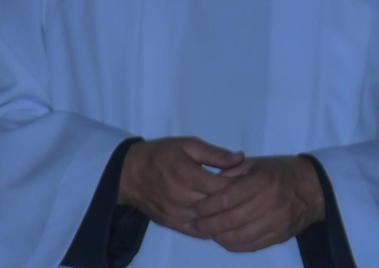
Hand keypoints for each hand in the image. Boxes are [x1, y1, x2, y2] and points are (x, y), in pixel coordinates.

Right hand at [119, 136, 245, 237]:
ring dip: (224, 217)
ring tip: (235, 209)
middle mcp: (181, 196)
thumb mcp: (186, 145)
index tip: (249, 183)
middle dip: (235, 202)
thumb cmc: (160, 155)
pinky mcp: (172, 224)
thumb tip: (241, 158)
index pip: (223, 188)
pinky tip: (218, 220)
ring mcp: (176, 213)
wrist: (129, 172)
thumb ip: (214, 153)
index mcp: (186, 174)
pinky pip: (199, 232)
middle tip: (245, 197)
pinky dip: (212, 228)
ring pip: (210, 222)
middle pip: (218, 206)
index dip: (240, 187)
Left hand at [191, 154, 324, 251]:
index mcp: (261, 181)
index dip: (207, 205)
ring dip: (219, 236)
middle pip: (232, 219)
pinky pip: (254, 244)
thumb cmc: (280, 171)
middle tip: (194, 223)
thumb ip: (230, 172)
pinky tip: (223, 239)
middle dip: (208, 223)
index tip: (193, 208)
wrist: (314, 188)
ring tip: (206, 232)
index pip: (227, 198)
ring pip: (241, 235)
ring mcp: (277, 222)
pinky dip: (235, 245)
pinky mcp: (281, 235)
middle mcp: (270, 203)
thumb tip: (207, 183)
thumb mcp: (255, 163)